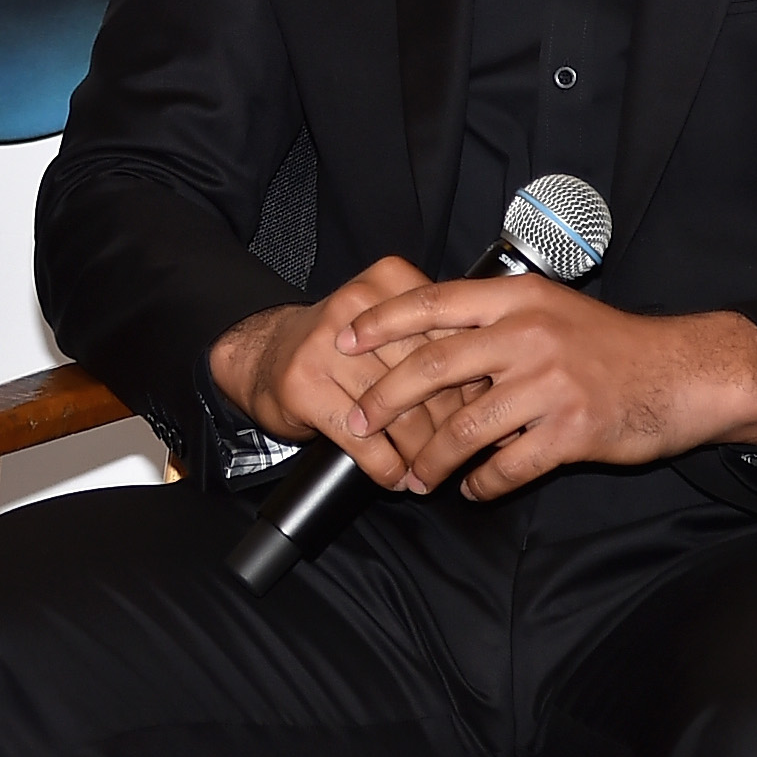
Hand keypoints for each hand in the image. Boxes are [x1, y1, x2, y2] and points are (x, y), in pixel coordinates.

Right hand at [208, 256, 484, 487]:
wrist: (264, 355)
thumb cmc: (340, 347)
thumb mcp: (391, 325)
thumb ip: (437, 343)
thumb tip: (493, 395)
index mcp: (390, 279)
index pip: (452, 337)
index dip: (474, 386)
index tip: (486, 418)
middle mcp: (359, 306)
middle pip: (429, 378)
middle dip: (450, 427)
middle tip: (459, 455)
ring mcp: (326, 346)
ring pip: (399, 413)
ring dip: (420, 456)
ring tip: (428, 474)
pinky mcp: (304, 386)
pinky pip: (362, 439)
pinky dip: (386, 468)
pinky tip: (393, 476)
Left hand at [343, 279, 756, 499]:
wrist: (684, 373)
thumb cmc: (611, 345)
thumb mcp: (550, 312)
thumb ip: (495, 324)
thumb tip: (430, 342)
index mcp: (517, 300)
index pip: (433, 301)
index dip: (382, 320)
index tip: (343, 338)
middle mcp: (528, 335)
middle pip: (434, 367)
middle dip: (386, 400)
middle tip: (358, 424)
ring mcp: (550, 384)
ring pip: (465, 427)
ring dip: (431, 458)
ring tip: (413, 477)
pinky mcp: (572, 431)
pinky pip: (508, 466)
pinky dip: (483, 483)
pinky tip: (472, 490)